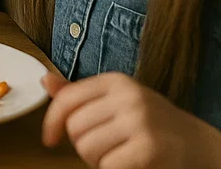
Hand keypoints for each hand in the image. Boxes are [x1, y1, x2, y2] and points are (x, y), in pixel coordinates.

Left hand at [42, 71, 220, 166]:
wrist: (197, 144)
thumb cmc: (150, 124)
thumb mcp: (117, 101)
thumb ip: (81, 95)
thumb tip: (44, 81)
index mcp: (116, 82)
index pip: (67, 100)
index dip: (52, 122)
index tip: (50, 140)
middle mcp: (128, 97)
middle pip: (75, 128)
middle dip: (83, 146)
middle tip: (107, 149)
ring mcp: (140, 121)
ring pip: (87, 148)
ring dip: (98, 161)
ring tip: (119, 156)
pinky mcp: (149, 148)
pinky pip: (108, 165)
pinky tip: (129, 165)